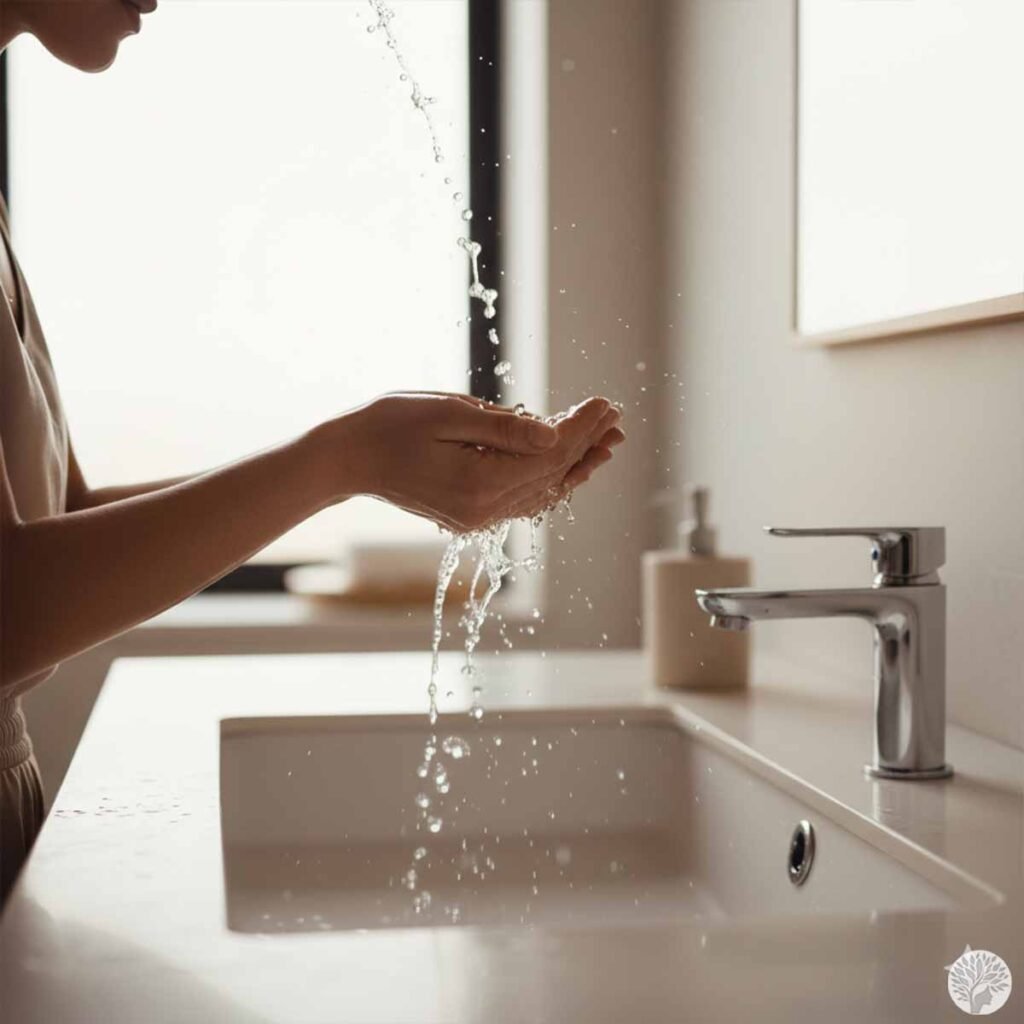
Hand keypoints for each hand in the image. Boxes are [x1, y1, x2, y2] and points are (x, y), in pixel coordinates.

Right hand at [336, 392, 623, 531]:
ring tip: (607, 442)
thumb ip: (505, 428)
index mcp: (480, 484)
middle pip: (552, 475)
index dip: (582, 428)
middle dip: (586, 444)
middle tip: (616, 418)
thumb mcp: (448, 414)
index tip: (605, 403)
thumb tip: (556, 436)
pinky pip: (522, 499)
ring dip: (576, 465)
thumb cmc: (390, 425)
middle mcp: (484, 509)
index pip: (550, 455)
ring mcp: (477, 516)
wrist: (348, 458)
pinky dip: (549, 480)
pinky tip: (567, 466)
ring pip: (541, 491)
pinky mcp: (470, 513)